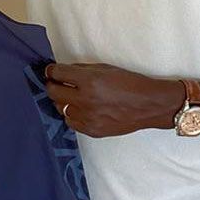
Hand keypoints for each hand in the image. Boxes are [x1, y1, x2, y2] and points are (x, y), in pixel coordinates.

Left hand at [43, 62, 183, 137]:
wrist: (149, 105)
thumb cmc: (129, 83)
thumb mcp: (105, 68)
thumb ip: (81, 70)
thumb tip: (63, 71)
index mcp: (89, 81)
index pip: (57, 73)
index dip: (51, 71)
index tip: (51, 71)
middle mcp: (85, 100)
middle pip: (53, 92)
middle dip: (52, 85)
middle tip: (57, 83)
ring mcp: (87, 117)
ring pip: (60, 108)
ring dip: (62, 100)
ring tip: (72, 96)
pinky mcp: (91, 130)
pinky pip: (70, 122)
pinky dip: (72, 114)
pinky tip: (80, 109)